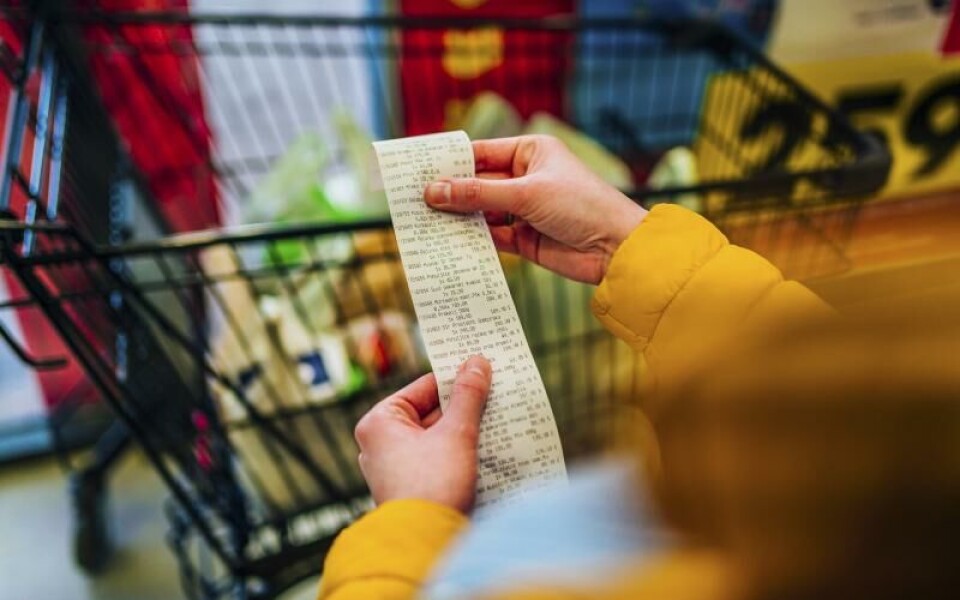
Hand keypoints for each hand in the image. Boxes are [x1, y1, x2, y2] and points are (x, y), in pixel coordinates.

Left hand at [354, 356, 492, 513]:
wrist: (426, 544)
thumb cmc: (432, 486)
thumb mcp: (456, 433)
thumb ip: (468, 396)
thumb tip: (477, 363)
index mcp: (379, 422)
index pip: (423, 387)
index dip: (455, 378)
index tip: (482, 370)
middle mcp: (379, 443)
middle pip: (430, 412)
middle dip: (463, 408)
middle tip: (495, 395)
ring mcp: (393, 467)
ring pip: (435, 436)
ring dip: (464, 431)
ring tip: (496, 421)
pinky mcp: (409, 487)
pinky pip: (436, 458)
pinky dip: (458, 452)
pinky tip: (485, 449)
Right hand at [424, 135, 647, 283]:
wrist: (617, 249)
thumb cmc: (582, 206)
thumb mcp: (526, 194)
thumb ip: (478, 194)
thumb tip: (434, 191)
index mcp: (530, 153)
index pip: (480, 153)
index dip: (450, 162)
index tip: (418, 170)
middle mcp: (525, 178)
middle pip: (477, 184)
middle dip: (449, 193)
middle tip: (413, 201)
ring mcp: (524, 210)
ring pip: (481, 211)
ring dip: (458, 218)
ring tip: (424, 223)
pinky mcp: (525, 239)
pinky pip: (491, 236)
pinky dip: (473, 239)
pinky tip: (449, 242)